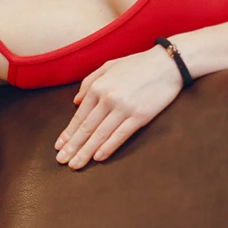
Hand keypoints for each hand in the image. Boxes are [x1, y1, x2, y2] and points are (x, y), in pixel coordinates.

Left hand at [54, 45, 183, 169]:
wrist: (168, 63)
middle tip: (61, 161)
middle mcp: (108, 98)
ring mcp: (124, 108)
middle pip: (86, 128)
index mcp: (98, 87)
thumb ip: (89, 83)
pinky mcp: (140, 116)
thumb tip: (75, 101)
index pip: (79, 116)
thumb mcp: (108, 66)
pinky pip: (120, 135)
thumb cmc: (137, 64)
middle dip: (72, 147)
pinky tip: (98, 158)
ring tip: (75, 165)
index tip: (59, 146)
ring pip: (100, 135)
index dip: (68, 133)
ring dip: (86, 152)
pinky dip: (107, 148)